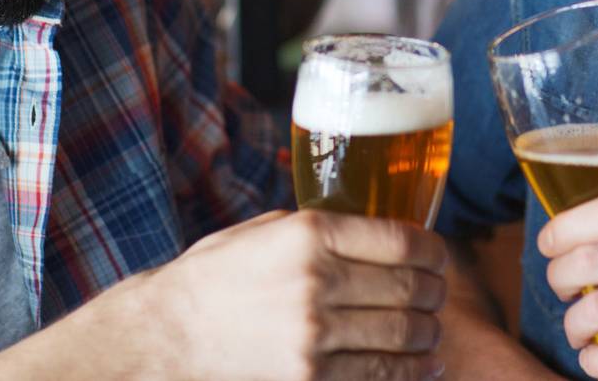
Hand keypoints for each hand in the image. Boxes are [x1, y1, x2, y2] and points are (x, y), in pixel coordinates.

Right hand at [146, 209, 448, 380]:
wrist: (161, 343)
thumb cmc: (210, 283)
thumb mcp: (262, 233)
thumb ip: (319, 232)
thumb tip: (377, 237)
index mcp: (309, 235)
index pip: (401, 240)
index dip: (432, 251)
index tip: (436, 257)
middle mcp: (317, 282)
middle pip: (409, 290)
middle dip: (434, 294)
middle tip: (436, 296)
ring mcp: (314, 338)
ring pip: (404, 336)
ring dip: (429, 335)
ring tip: (431, 332)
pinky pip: (381, 377)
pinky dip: (412, 372)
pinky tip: (422, 365)